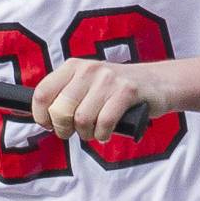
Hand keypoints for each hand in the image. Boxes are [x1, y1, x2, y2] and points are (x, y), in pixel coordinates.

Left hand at [31, 59, 176, 141]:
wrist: (157, 82)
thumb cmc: (116, 90)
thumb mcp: (87, 85)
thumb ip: (65, 96)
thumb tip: (43, 118)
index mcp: (73, 66)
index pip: (42, 93)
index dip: (41, 116)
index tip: (49, 125)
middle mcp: (88, 69)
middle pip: (60, 110)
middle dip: (64, 129)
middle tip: (73, 132)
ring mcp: (108, 79)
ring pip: (82, 119)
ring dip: (86, 134)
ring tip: (94, 132)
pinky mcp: (127, 91)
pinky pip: (104, 122)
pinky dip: (103, 134)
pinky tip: (106, 132)